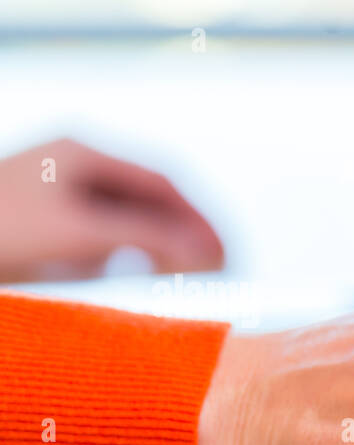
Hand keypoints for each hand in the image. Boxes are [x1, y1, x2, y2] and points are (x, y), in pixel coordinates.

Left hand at [0, 139, 223, 281]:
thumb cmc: (3, 233)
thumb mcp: (82, 233)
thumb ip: (149, 238)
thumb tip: (210, 252)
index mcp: (82, 155)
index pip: (163, 184)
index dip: (201, 218)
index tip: (229, 251)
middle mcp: (72, 171)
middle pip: (149, 201)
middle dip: (187, 233)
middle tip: (222, 267)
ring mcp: (58, 200)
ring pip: (129, 223)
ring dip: (162, 249)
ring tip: (191, 277)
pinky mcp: (45, 230)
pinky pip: (105, 242)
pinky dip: (132, 260)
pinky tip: (139, 279)